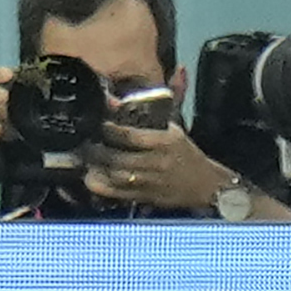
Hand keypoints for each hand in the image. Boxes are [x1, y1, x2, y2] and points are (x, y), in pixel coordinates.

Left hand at [82, 120, 231, 213]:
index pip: (130, 136)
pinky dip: (101, 186)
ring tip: (85, 159)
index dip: (110, 130)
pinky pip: (118, 194)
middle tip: (85, 143)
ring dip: (96, 168)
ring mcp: (149, 182)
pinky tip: (91, 178)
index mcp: (164, 143)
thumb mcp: (174, 131)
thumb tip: (140, 93)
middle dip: (97, 151)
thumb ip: (155, 115)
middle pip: (118, 158)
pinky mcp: (145, 197)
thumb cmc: (187, 155)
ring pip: (115, 177)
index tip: (99, 124)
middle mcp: (156, 163)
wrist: (205, 185)